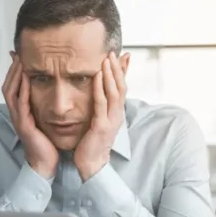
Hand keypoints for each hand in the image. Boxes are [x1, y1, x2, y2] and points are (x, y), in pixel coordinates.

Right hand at [2, 55, 58, 178]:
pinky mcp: (24, 125)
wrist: (45, 164)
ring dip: (15, 75)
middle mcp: (16, 114)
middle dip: (12, 69)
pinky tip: (27, 78)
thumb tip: (48, 94)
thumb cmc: (46, 144)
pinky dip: (23, 89)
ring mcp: (18, 119)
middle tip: (17, 53)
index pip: (13, 87)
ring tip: (20, 60)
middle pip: (8, 86)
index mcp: (20, 112)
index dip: (14, 71)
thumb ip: (42, 107)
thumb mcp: (42, 121)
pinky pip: (21, 104)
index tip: (19, 56)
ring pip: (11, 92)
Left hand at [74, 52, 127, 180]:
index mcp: (117, 113)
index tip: (123, 55)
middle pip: (121, 87)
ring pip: (114, 93)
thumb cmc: (92, 143)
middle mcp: (117, 115)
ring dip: (111, 74)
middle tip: (113, 52)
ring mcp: (111, 120)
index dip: (124, 71)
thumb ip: (101, 106)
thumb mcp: (100, 121)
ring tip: (107, 59)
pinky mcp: (101, 126)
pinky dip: (100, 88)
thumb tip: (101, 94)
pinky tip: (97, 76)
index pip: (123, 88)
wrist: (91, 164)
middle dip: (117, 68)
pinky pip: (101, 103)